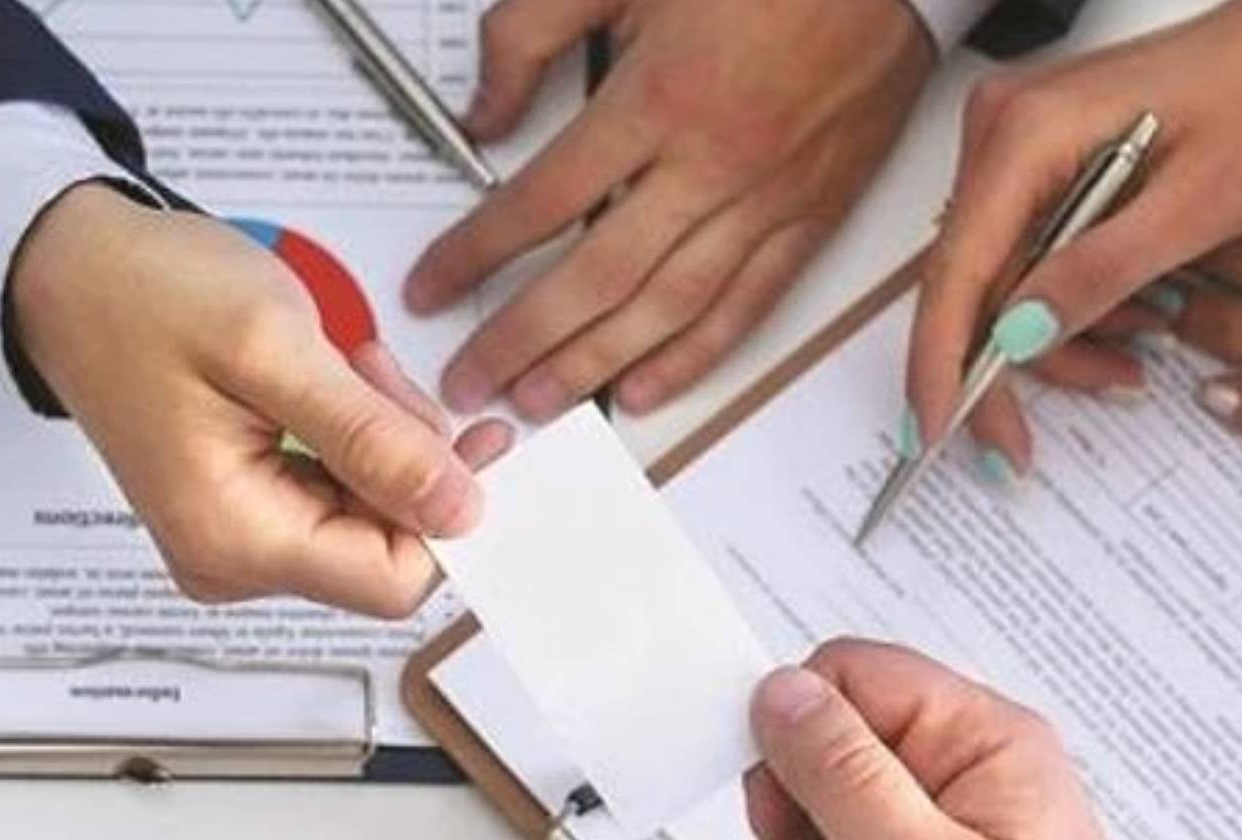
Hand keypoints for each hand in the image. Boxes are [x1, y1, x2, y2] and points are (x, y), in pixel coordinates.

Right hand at [10, 184, 510, 616]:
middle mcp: (235, 560)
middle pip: (385, 549)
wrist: (77, 271)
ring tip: (347, 370)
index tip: (471, 445)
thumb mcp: (274, 349)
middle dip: (410, 463)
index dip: (446, 516)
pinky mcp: (251, 513)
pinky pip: (343, 498)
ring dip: (385, 443)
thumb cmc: (146, 295)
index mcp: (236, 538)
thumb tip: (458, 510)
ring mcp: (241, 541)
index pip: (391, 582)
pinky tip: (336, 389)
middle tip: (379, 379)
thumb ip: (373, 439)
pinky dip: (361, 443)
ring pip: (371, 519)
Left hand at [405, 0, 933, 421]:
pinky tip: (642, 391)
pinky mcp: (809, 223)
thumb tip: (481, 115)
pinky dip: (693, 359)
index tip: (432, 291)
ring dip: (596, 366)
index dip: (476, 254)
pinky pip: (745, 309)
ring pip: (667, 310)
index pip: (543, 200)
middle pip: (598, 278)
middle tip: (475, 385)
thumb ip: (534, 31)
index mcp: (659, 96)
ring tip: (539, 401)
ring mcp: (764, 203)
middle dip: (524, 340)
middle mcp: (710, 165)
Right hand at [906, 0, 1241, 481]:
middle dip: (1012, 366)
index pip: (956, 273)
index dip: (938, 363)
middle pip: (970, 292)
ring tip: (1129, 361)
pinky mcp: (1026, 170)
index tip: (934, 432)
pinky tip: (1123, 316)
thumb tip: (1016, 338)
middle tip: (1024, 445)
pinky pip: (1020, 264)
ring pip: (995, 289)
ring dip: (1053, 342)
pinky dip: (1064, 307)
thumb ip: (1102, 270)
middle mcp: (997, 139)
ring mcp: (1007, 154)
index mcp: (1025, 135)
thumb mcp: (1199, 198)